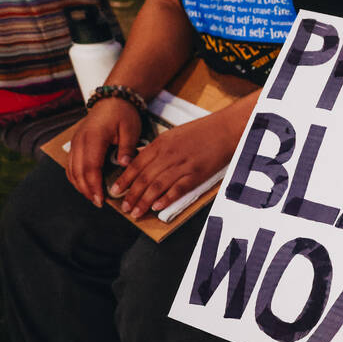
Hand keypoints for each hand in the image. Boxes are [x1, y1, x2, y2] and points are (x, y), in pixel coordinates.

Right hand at [67, 98, 140, 206]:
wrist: (113, 100)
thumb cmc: (123, 115)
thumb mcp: (130, 130)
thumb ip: (127, 148)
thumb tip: (124, 165)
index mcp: (94, 138)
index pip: (90, 167)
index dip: (94, 185)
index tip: (101, 199)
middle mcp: (80, 141)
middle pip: (78, 171)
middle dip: (87, 189)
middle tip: (98, 203)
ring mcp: (75, 142)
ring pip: (71, 169)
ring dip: (80, 185)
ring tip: (93, 197)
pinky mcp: (76, 144)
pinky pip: (71, 164)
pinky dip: (76, 177)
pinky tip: (85, 186)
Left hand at [109, 112, 236, 218]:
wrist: (226, 128)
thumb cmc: (202, 131)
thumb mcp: (174, 134)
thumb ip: (158, 148)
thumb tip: (142, 159)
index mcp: (161, 144)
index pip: (136, 164)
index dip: (124, 180)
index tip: (116, 191)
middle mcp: (169, 154)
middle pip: (144, 178)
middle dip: (132, 195)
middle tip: (124, 208)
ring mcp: (183, 164)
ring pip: (157, 185)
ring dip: (144, 201)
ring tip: (137, 213)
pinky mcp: (197, 173)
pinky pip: (178, 188)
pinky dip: (166, 199)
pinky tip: (157, 207)